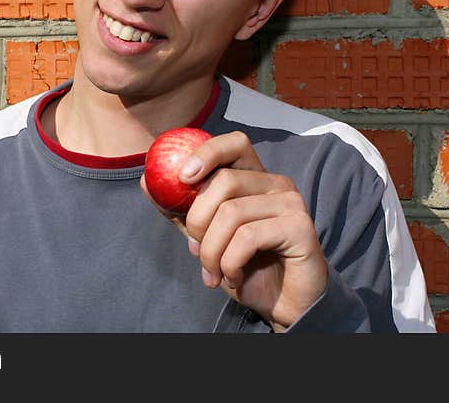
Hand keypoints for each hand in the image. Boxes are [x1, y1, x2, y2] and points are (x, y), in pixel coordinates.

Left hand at [140, 131, 327, 330]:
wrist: (283, 305)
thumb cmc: (246, 267)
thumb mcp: (206, 236)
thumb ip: (181, 210)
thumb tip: (147, 181)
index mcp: (256, 178)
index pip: (234, 143)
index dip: (207, 153)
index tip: (182, 177)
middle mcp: (277, 184)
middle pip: (224, 181)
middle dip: (198, 220)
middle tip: (193, 249)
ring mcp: (291, 203)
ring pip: (232, 212)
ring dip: (211, 250)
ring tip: (213, 272)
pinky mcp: (301, 227)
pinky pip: (249, 237)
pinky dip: (230, 262)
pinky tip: (233, 277)